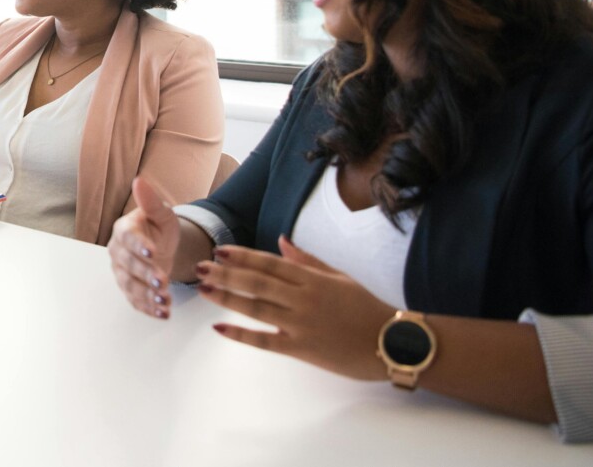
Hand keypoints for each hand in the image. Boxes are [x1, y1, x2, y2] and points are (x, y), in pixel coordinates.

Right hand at [108, 177, 179, 318]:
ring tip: (165, 301)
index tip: (152, 251)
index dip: (138, 245)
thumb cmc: (159, 227)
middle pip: (128, 265)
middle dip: (145, 274)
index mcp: (123, 230)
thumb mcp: (161, 213)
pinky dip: (149, 308)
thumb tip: (139, 180)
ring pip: (131, 286)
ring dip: (147, 295)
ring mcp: (122, 273)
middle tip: (162, 280)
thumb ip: (151, 201)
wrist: (162, 246)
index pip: (128, 238)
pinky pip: (136, 300)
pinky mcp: (130, 289)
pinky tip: (163, 313)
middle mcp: (118, 252)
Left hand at [197, 235, 392, 380]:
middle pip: (257, 283)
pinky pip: (266, 341)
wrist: (392, 343)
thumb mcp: (339, 277)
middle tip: (200, 268)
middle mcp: (303, 298)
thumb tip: (281, 242)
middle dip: (226, 274)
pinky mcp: (301, 349)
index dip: (243, 256)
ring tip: (204, 290)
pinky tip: (220, 328)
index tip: (220, 250)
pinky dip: (241, 335)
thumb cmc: (366, 308)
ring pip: (257, 308)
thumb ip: (308, 261)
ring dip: (227, 298)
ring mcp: (301, 324)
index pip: (271, 263)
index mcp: (312, 279)